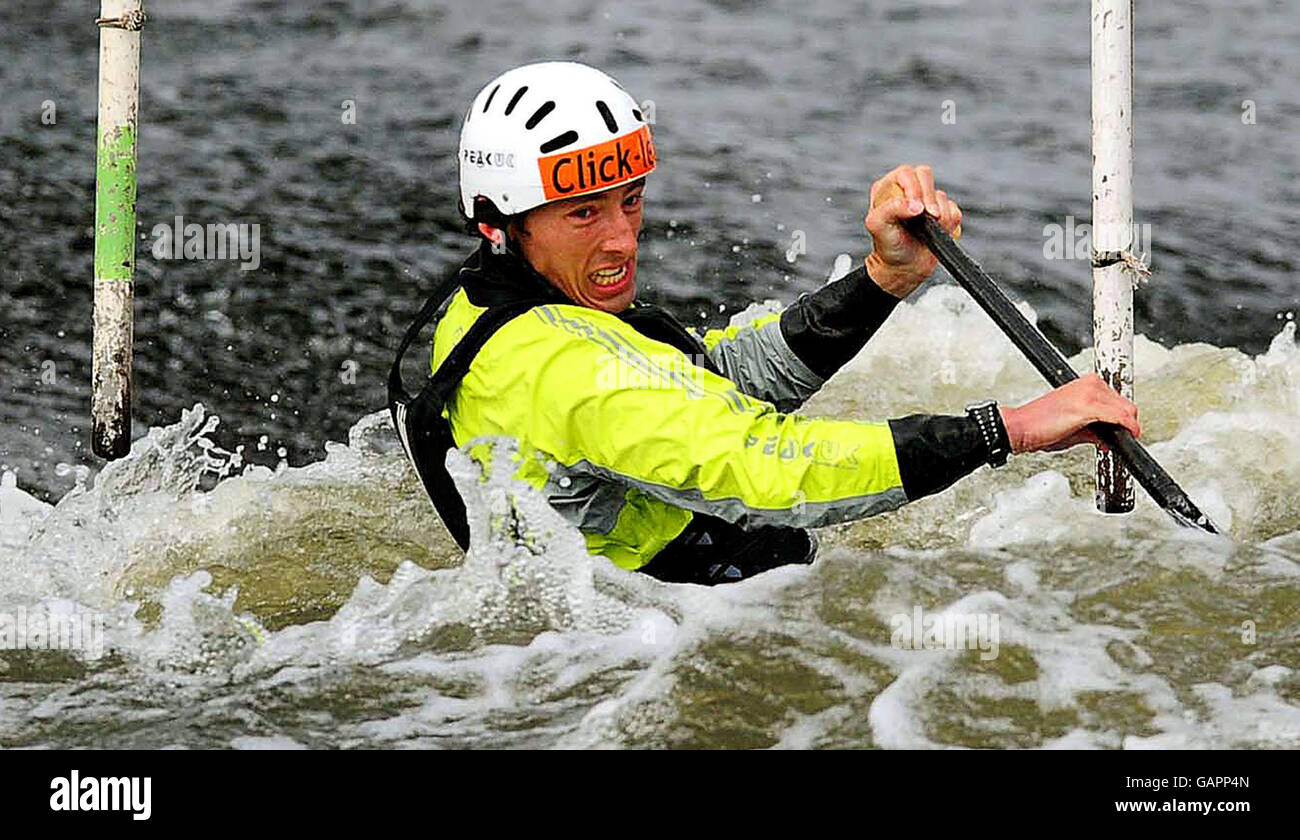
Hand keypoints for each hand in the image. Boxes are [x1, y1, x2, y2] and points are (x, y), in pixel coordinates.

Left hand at [863, 164, 962, 297]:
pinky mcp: (942, 213)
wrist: (903, 268)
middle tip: (929, 216)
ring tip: (927, 231)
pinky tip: (936, 233)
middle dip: (929, 198)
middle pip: (925, 175)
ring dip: (938, 215)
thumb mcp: (878, 226)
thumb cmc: (888, 246)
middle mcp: (907, 190)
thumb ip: (891, 209)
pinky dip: (949, 223)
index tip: (916, 209)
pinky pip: (954, 210)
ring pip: (941, 195)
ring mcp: (926, 201)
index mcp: (888, 188)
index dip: (914, 188)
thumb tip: (915, 205)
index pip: (906, 173)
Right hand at [998, 373, 1140, 453]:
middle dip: (1126, 424)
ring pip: (1126, 411)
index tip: (1122, 429)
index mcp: (1086, 384)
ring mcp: (1089, 394)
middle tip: (1119, 438)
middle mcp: (1089, 385)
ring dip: (1126, 428)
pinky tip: (1122, 440)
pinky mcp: (1087, 408)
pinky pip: (1118, 418)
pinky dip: (1125, 429)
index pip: (1118, 399)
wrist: (1020, 427)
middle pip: (1126, 404)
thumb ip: (1094, 430)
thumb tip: (1109, 438)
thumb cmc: (1040, 425)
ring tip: (1116, 441)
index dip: (1123, 418)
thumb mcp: (1074, 426)